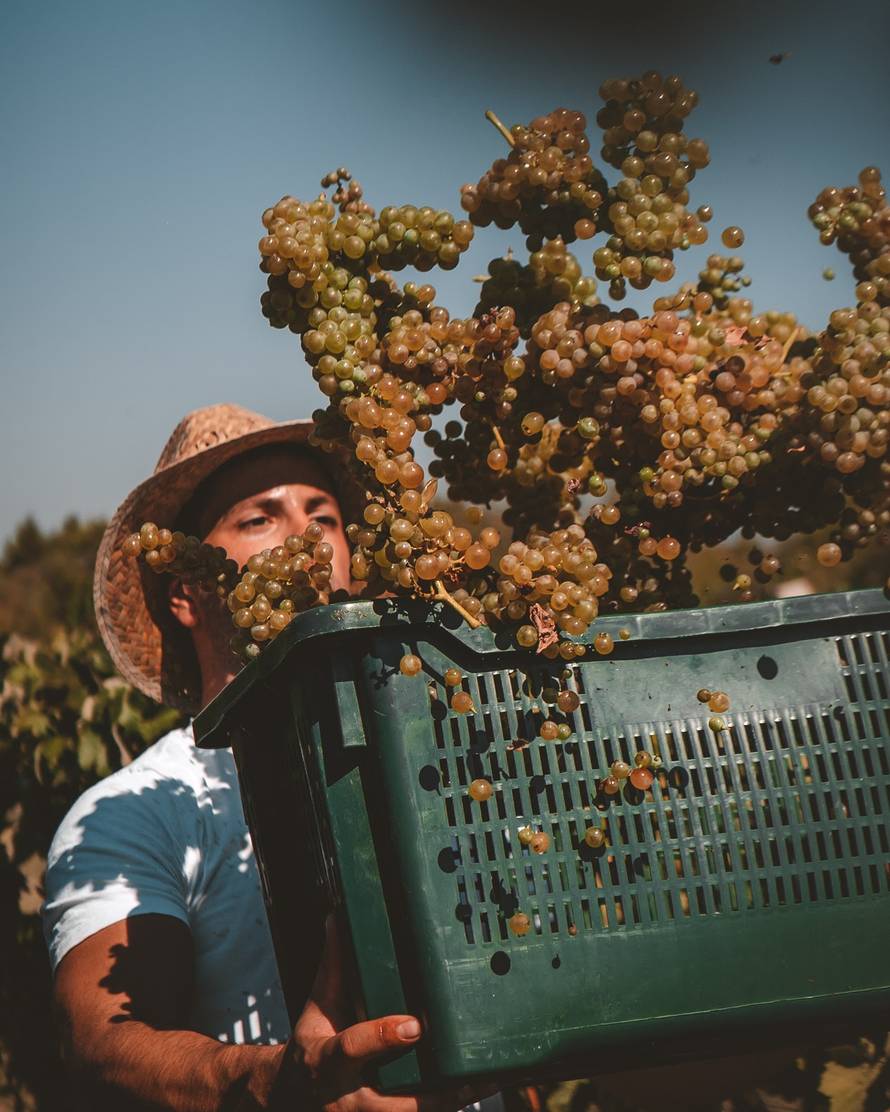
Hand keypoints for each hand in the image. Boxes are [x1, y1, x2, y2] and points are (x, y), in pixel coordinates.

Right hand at [288, 916, 496, 1110]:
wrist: (297, 1097)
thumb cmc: (313, 1048)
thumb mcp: (316, 1008)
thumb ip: (333, 967)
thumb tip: (337, 918)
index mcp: (328, 1062)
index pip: (353, 1049)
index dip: (383, 1038)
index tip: (414, 1025)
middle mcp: (351, 1097)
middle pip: (395, 1104)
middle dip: (435, 1092)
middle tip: (471, 1070)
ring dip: (454, 1099)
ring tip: (490, 1075)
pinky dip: (452, 1102)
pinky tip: (479, 1084)